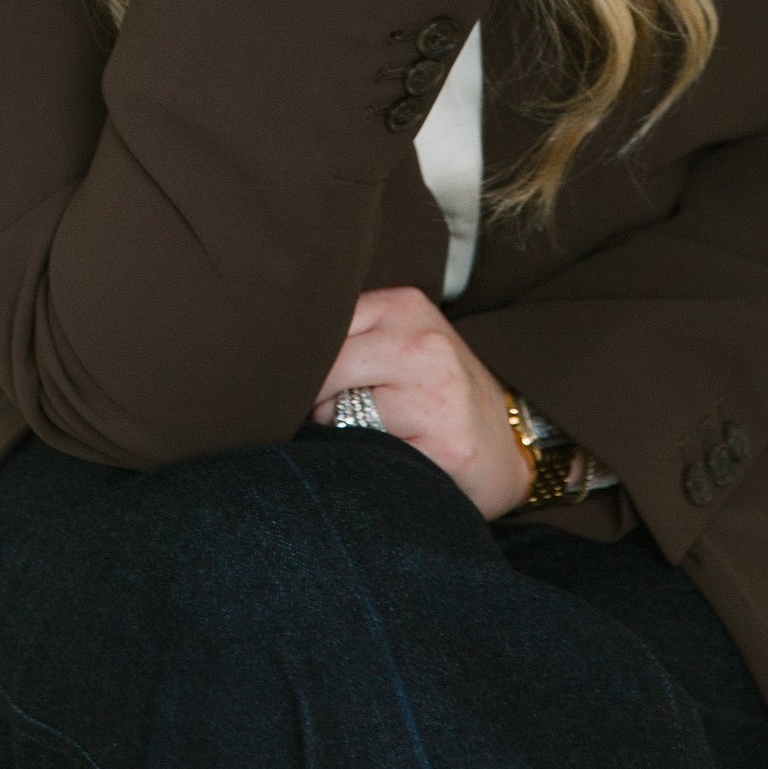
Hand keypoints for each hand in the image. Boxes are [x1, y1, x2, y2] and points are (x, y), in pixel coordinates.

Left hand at [312, 286, 532, 518]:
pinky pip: (370, 455)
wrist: (504, 450)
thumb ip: (345, 339)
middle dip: (313, 402)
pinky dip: (369, 463)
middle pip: (321, 372)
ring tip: (378, 435)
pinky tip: (399, 457)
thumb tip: (263, 361)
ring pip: (338, 416)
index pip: (317, 326)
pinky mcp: (447, 445)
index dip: (297, 363)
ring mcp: (438, 393)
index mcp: (403, 305)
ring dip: (340, 435)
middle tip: (343, 417)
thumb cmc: (434, 398)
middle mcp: (422, 341)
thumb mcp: (396, 345)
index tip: (292, 382)